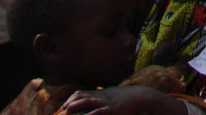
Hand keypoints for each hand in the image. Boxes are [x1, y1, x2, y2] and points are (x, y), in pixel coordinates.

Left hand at [61, 86, 186, 113]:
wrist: (143, 98)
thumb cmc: (128, 101)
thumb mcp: (113, 98)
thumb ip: (103, 100)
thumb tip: (94, 107)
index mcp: (101, 94)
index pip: (82, 93)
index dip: (72, 99)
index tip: (64, 106)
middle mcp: (101, 96)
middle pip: (81, 96)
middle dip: (70, 103)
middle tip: (62, 110)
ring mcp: (106, 101)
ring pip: (87, 101)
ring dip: (75, 106)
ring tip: (67, 110)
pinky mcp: (112, 109)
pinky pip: (98, 111)